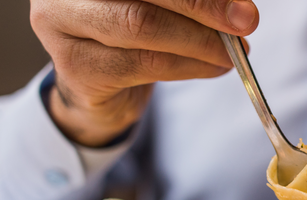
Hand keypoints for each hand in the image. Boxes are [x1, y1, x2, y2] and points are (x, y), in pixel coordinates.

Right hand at [30, 0, 258, 145]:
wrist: (95, 84)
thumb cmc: (130, 29)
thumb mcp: (159, 2)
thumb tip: (237, 4)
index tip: (242, 5)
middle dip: (204, 7)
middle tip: (245, 24)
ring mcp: (61, 23)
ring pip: (144, 27)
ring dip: (200, 42)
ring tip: (232, 53)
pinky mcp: (74, 67)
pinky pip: (143, 64)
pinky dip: (188, 66)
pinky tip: (213, 67)